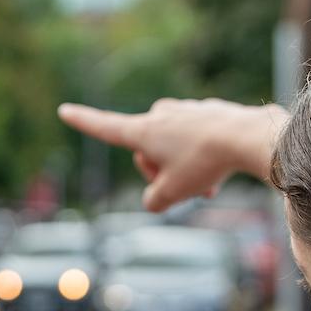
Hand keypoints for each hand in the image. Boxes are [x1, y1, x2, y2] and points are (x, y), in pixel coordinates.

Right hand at [57, 99, 285, 212]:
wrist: (246, 137)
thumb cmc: (203, 164)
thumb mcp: (171, 194)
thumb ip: (153, 201)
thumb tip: (155, 199)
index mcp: (143, 131)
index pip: (105, 127)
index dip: (84, 122)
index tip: (64, 110)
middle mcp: (160, 114)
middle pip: (148, 152)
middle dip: (163, 174)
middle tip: (187, 191)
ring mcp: (185, 110)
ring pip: (174, 148)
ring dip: (185, 169)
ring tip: (209, 186)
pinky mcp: (207, 112)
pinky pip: (195, 140)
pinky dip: (203, 157)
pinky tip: (222, 164)